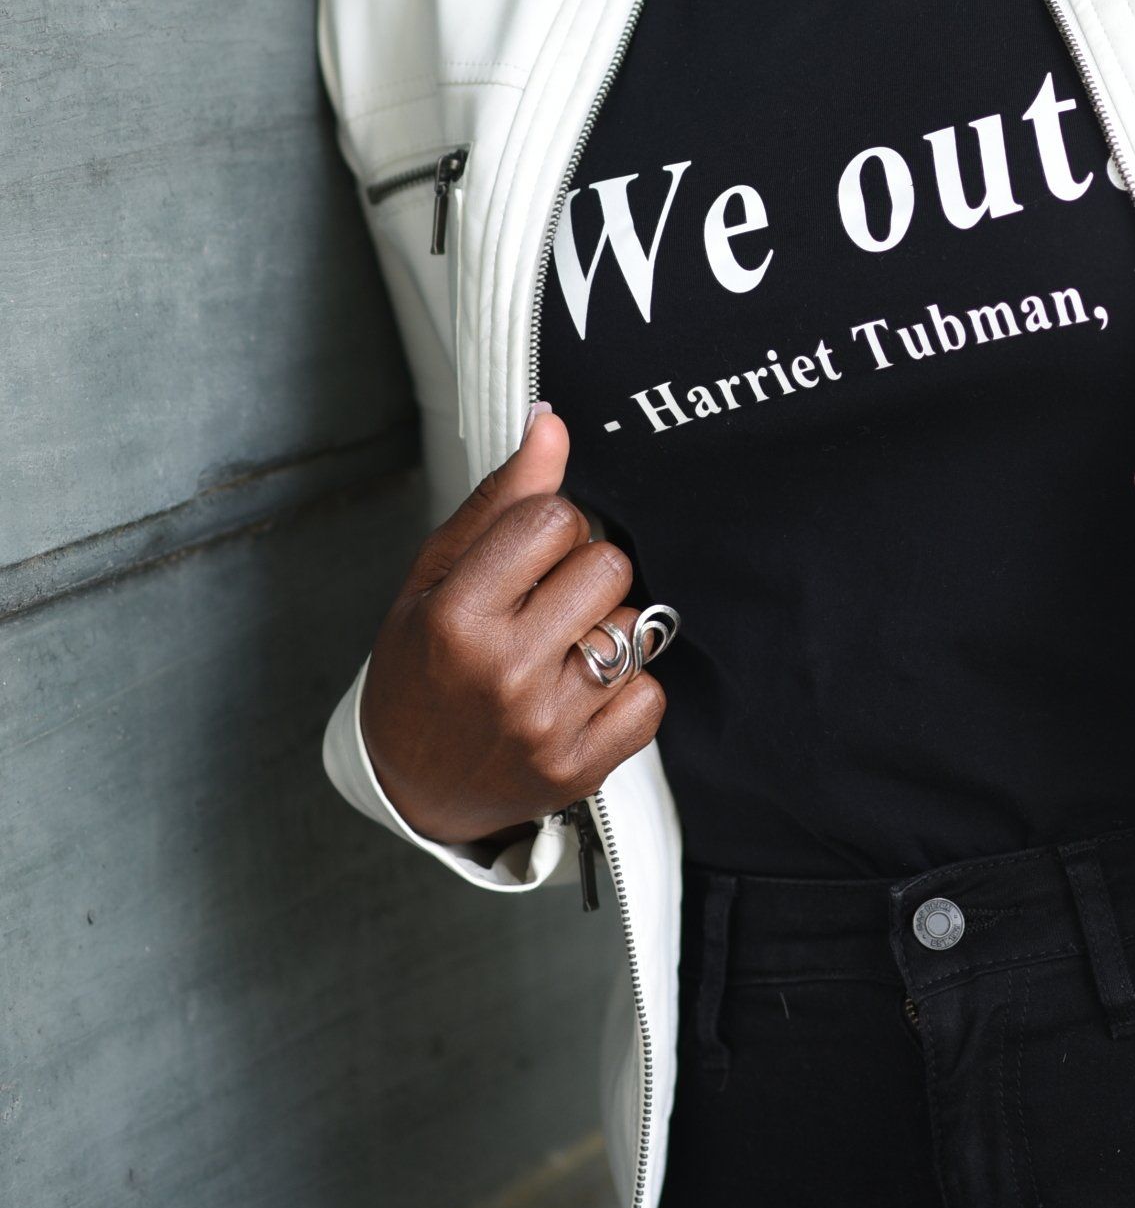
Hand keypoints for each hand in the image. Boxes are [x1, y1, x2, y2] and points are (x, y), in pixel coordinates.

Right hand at [359, 406, 665, 845]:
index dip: (549, 526)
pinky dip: (625, 689)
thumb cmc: (419, 668)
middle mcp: (506, 672)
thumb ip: (499, 501)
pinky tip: (580, 691)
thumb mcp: (434, 576)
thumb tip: (551, 425)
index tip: (527, 554)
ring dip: (603, 628)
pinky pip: (650, 694)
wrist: (410, 782)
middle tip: (544, 601)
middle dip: (582, 571)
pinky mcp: (582, 766)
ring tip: (556, 649)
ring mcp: (547, 725)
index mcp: (460, 617)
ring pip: (633, 625)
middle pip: (607, 565)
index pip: (557, 518)